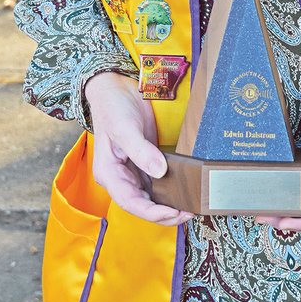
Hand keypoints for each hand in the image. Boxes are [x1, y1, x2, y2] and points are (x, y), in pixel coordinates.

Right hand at [85, 72, 192, 225]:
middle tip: (189, 212)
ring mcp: (133, 171)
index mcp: (109, 173)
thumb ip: (141, 151)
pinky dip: (171, 189)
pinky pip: (158, 182)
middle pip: (142, 204)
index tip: (173, 213)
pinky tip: (185, 190)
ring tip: (191, 206)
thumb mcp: (124, 128)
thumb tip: (160, 172)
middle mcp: (121, 177)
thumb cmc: (113, 108)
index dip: (152, 212)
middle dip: (165, 213)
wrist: (116, 88)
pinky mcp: (145, 162)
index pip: (130, 202)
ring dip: (170, 204)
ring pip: (151, 196)